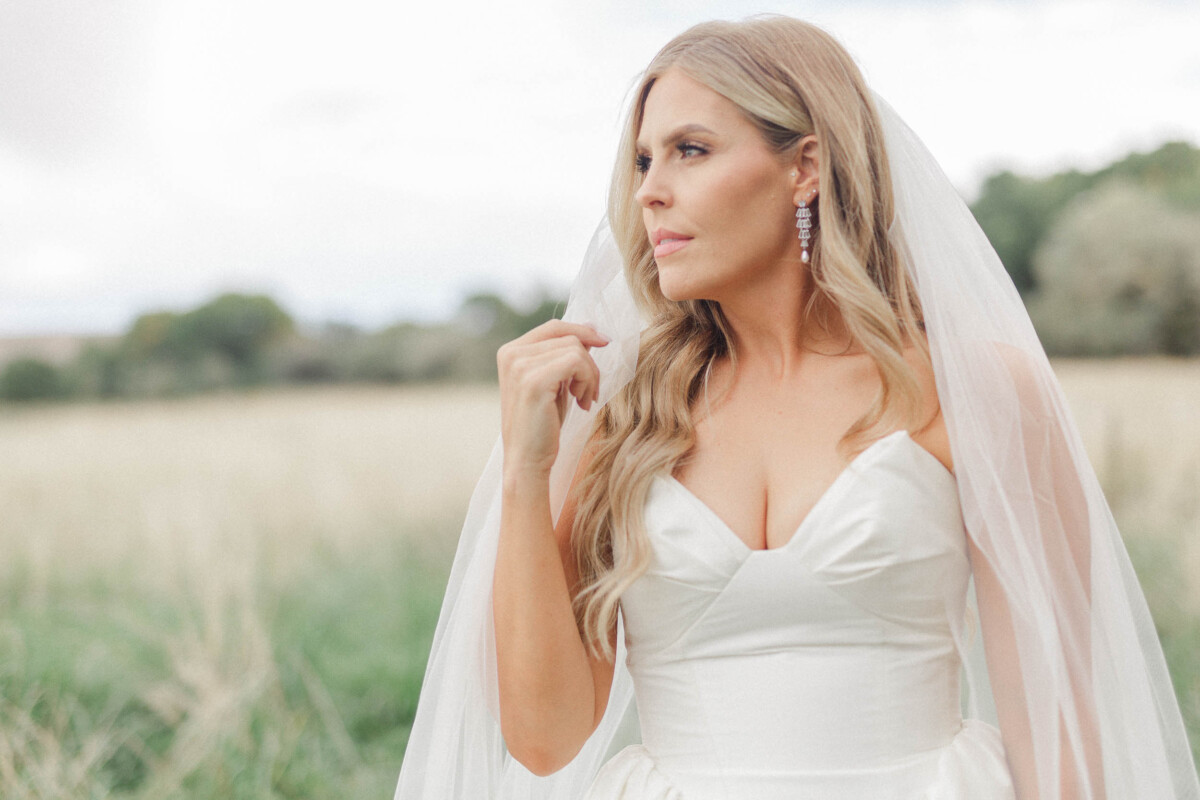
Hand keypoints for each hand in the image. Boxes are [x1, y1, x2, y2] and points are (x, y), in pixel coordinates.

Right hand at [497, 320, 609, 478]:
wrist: (527, 461)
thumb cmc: (542, 426)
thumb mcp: (554, 384)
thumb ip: (563, 357)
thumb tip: (590, 331)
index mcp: (511, 352)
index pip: (554, 327)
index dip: (583, 331)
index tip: (603, 343)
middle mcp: (511, 354)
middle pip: (569, 337)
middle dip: (589, 363)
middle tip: (589, 392)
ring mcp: (520, 365)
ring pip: (576, 349)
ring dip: (589, 376)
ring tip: (583, 399)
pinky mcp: (534, 380)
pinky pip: (576, 362)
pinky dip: (587, 381)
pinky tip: (582, 402)